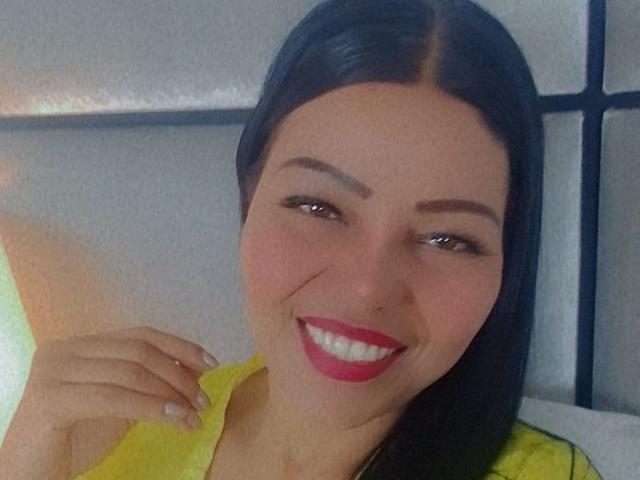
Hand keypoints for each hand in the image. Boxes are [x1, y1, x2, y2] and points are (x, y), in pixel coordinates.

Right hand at [17, 325, 219, 432]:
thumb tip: (194, 370)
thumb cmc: (74, 439)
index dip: (179, 346)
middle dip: (179, 374)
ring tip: (194, 415)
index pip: (140, 335)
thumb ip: (148, 383)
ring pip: (130, 372)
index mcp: (80, 346)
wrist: (30, 473)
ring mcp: (53, 371)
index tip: (211, 363)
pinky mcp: (49, 399)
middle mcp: (64, 350)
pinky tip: (174, 419)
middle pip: (138, 351)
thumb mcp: (120, 403)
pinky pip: (114, 397)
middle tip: (203, 400)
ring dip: (171, 394)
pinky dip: (151, 407)